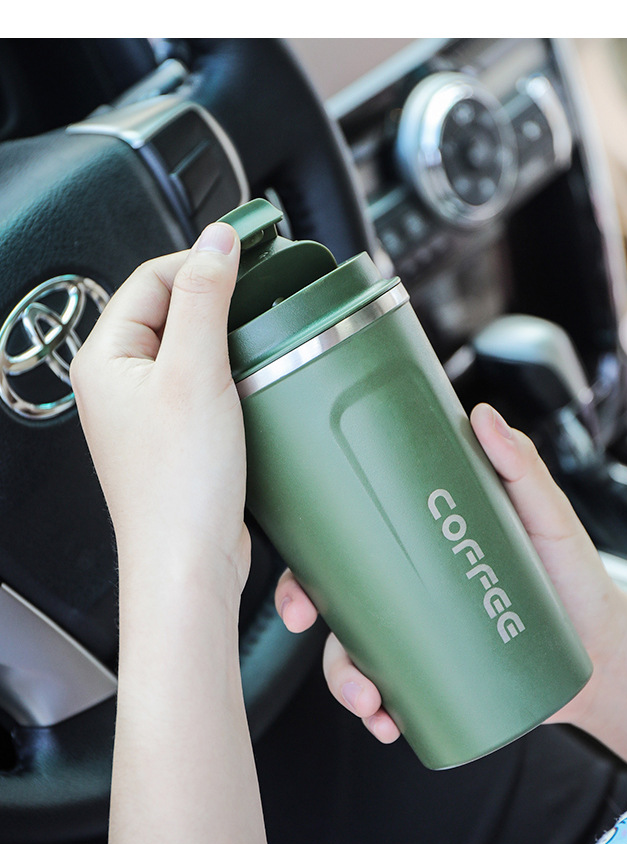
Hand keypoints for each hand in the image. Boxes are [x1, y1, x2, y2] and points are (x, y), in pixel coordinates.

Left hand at [71, 222, 249, 595]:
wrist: (190, 561)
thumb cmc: (178, 487)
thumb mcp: (195, 373)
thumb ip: (205, 298)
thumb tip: (216, 240)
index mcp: (106, 359)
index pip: (151, 277)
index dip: (201, 259)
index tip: (248, 252)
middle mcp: (120, 383)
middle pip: (172, 310)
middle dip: (218, 301)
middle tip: (261, 301)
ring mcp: (149, 412)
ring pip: (193, 349)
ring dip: (229, 341)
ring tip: (259, 347)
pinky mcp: (179, 437)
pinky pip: (205, 386)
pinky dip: (233, 377)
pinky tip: (256, 386)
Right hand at [274, 402, 626, 742]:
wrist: (604, 651)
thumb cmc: (571, 574)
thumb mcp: (545, 514)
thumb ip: (519, 466)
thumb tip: (484, 417)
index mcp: (418, 545)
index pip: (346, 545)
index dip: (306, 565)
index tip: (298, 585)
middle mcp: (410, 590)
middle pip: (336, 603)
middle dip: (312, 627)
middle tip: (317, 636)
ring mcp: (422, 637)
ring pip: (356, 656)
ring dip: (347, 682)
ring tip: (371, 700)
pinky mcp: (439, 678)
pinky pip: (394, 696)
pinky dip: (381, 714)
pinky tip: (389, 724)